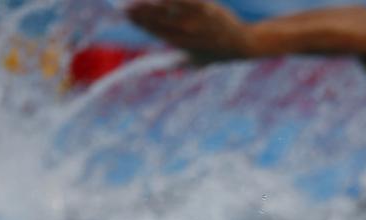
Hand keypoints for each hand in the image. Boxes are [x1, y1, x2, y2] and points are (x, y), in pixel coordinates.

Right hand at [125, 0, 252, 60]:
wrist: (241, 45)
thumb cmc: (216, 53)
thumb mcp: (194, 62)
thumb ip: (173, 63)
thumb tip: (156, 67)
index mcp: (180, 44)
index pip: (154, 30)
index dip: (138, 21)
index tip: (124, 12)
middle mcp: (187, 32)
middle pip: (157, 18)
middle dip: (139, 9)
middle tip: (123, 2)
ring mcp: (197, 20)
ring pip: (168, 6)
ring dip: (151, 1)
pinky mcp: (207, 8)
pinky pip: (186, 0)